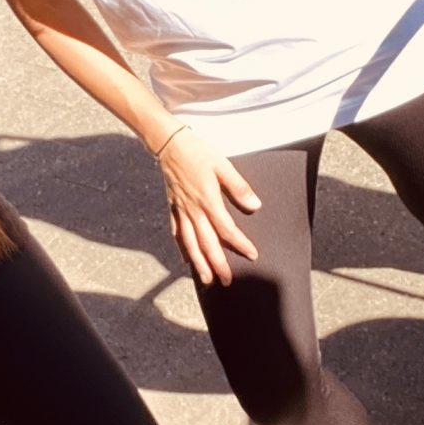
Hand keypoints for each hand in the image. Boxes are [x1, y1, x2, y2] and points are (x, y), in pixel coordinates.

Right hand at [155, 126, 261, 285]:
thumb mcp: (223, 165)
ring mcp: (180, 210)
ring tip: (206, 279)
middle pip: (206, 243)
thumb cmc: (198, 152)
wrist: (168, 143)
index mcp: (208, 200)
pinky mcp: (172, 207)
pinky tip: (186, 258)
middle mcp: (193, 210)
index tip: (252, 255)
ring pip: (190, 243)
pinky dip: (182, 247)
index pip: (226, 229)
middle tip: (228, 281)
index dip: (240, 244)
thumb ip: (239, 187)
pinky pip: (177, 232)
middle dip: (217, 264)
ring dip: (198, 263)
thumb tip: (255, 206)